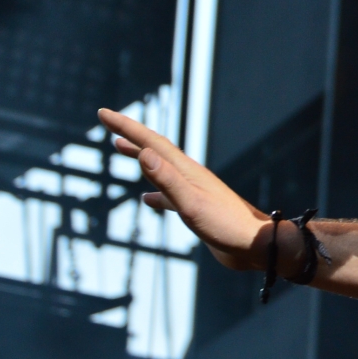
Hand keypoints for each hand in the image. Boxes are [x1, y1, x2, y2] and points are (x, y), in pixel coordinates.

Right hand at [98, 107, 268, 271]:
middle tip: (108, 123)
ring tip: (123, 148)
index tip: (102, 113)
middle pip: (155, 149)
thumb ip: (167, 180)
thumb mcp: (191, 204)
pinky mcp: (196, 209)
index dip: (126, 126)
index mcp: (186, 171)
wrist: (255, 245)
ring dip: (141, 157)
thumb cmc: (226, 226)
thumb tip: (144, 152)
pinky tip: (147, 199)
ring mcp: (194, 192)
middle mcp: (189, 176)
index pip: (151, 142)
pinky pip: (169, 196)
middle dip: (131, 134)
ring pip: (161, 169)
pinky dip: (155, 193)